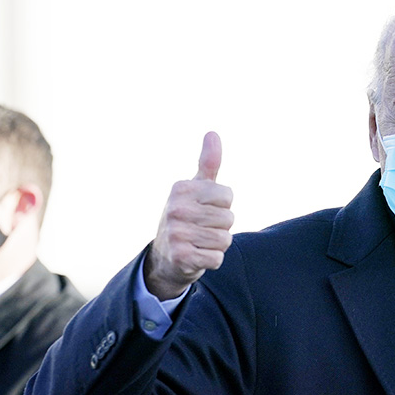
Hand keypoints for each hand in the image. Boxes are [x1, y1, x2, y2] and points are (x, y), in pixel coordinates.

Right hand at [144, 132, 233, 299]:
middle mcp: (176, 209)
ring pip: (225, 239)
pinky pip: (217, 259)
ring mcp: (177, 233)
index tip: (204, 209)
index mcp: (181, 189)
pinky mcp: (181, 257)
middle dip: (221, 227)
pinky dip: (211, 260)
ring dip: (217, 245)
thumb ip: (208, 163)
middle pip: (228, 218)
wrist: (166, 257)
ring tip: (200, 242)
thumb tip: (213, 133)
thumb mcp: (195, 189)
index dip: (222, 205)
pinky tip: (197, 256)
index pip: (228, 196)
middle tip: (201, 229)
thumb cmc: (187, 217)